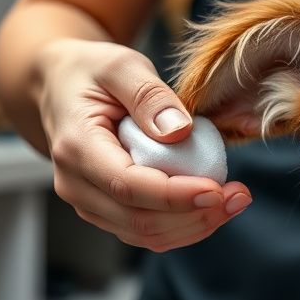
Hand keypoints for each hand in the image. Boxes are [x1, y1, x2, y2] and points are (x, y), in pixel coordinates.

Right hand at [37, 39, 251, 251]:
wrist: (59, 87)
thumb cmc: (91, 71)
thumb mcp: (120, 65)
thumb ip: (149, 95)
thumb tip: (179, 131)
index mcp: (76, 147)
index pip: (127, 185)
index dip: (175, 195)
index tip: (217, 190)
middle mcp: (75, 184)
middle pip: (139, 220)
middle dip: (195, 215)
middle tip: (240, 195)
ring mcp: (88, 202)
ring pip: (145, 234)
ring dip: (195, 225)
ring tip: (236, 200)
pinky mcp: (105, 210)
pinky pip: (146, 231)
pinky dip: (184, 225)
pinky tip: (215, 205)